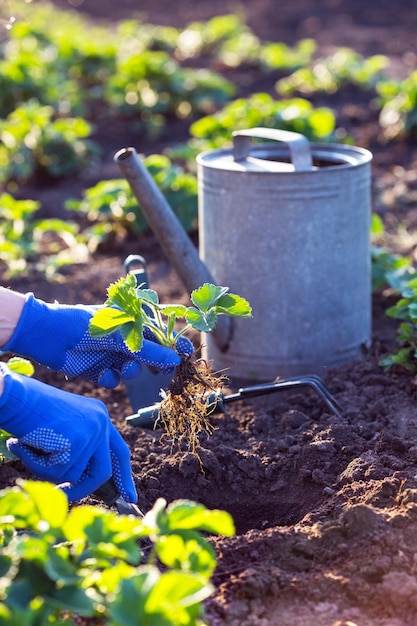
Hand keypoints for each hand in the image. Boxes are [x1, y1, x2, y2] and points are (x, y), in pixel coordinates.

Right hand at [0, 363, 136, 501]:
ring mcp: (91, 431)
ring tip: (28, 447)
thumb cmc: (27, 411)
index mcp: (99, 415)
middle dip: (84, 489)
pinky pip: (57, 473)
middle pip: (103, 470)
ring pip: (73, 475)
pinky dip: (37, 465)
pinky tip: (25, 444)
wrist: (12, 395)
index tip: (129, 495)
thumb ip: (76, 448)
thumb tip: (78, 480)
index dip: (122, 475)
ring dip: (46, 470)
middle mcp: (101, 422)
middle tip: (64, 495)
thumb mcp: (61, 428)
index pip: (118, 451)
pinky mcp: (77, 442)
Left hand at [2, 293, 192, 387]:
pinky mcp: (97, 370)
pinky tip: (103, 376)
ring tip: (125, 369)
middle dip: (156, 364)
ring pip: (133, 369)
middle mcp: (123, 338)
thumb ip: (148, 350)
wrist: (47, 335)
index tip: (188, 354)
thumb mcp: (121, 336)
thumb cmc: (86, 325)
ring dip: (131, 371)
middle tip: (164, 374)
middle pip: (149, 354)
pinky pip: (113, 380)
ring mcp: (110, 354)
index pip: (160, 332)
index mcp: (130, 321)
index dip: (175, 344)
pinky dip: (111, 380)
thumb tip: (176, 361)